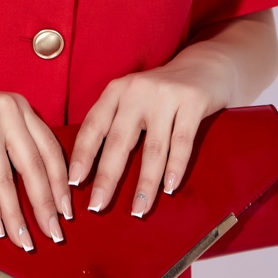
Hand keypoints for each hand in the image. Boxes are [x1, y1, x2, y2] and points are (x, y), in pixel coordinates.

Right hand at [0, 88, 71, 249]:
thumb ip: (15, 139)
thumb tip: (40, 183)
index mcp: (20, 107)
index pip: (50, 149)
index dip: (60, 184)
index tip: (67, 211)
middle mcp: (10, 111)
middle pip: (35, 167)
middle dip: (46, 205)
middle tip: (55, 233)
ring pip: (8, 180)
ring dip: (18, 216)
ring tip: (25, 241)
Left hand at [68, 47, 235, 217]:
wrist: (205, 66)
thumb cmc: (162, 93)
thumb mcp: (133, 99)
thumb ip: (116, 122)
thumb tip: (91, 168)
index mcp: (117, 90)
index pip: (94, 126)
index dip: (82, 155)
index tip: (73, 182)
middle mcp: (137, 91)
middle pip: (119, 141)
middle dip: (107, 177)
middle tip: (97, 206)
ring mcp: (166, 95)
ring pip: (153, 148)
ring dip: (144, 184)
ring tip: (138, 211)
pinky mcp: (192, 101)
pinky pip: (182, 141)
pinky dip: (176, 167)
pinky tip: (170, 189)